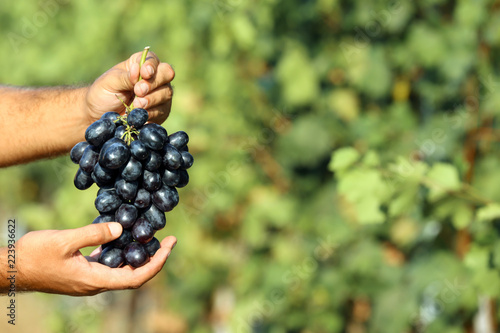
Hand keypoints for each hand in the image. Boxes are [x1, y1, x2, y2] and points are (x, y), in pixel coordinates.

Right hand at [15, 222, 176, 295]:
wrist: (10, 269)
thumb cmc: (33, 256)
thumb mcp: (64, 241)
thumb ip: (94, 234)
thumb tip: (121, 229)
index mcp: (95, 280)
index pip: (136, 278)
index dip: (157, 263)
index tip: (170, 245)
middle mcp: (96, 283)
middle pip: (134, 274)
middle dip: (154, 257)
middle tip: (168, 238)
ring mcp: (90, 279)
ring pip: (122, 269)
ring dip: (138, 254)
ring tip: (151, 236)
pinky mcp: (83, 271)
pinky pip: (109, 263)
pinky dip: (121, 251)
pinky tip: (124, 236)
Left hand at [85, 50, 174, 125]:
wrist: (101, 116)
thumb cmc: (103, 94)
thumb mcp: (109, 82)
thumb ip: (124, 77)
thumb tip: (137, 70)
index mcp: (140, 65)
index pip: (153, 60)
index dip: (151, 66)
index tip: (144, 74)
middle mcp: (154, 78)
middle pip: (167, 74)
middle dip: (153, 83)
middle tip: (138, 91)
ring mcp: (159, 95)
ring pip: (166, 93)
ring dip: (151, 100)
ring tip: (136, 105)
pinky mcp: (160, 112)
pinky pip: (163, 111)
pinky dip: (152, 113)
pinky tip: (140, 115)